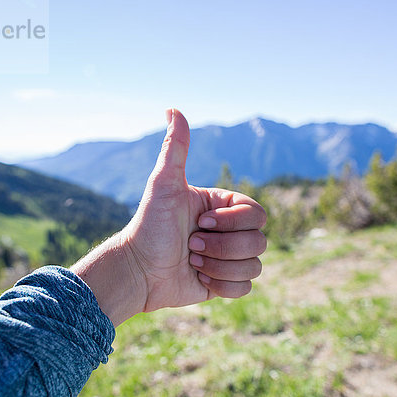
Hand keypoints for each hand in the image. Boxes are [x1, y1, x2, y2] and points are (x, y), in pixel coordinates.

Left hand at [71, 109, 266, 325]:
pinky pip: (246, 287)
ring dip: (219, 266)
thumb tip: (173, 108)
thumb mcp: (163, 184)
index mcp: (223, 207)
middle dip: (222, 247)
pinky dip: (222, 285)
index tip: (200, 222)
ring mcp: (229, 257)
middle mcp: (230, 231)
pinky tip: (198, 278)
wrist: (137, 270)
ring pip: (255, 266)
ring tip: (192, 260)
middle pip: (259, 241)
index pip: (256, 214)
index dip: (232, 222)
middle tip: (191, 244)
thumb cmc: (149, 225)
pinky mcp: (225, 282)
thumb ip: (176, 148)